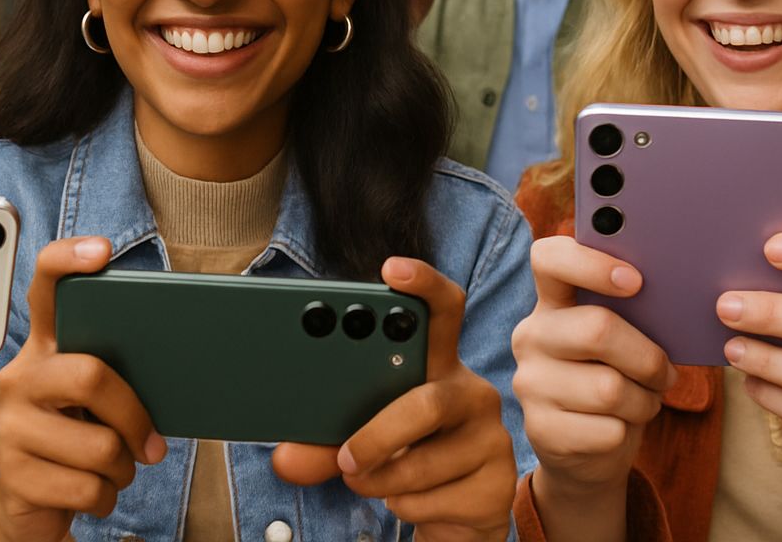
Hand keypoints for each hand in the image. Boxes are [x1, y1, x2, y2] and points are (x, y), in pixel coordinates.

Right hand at [0, 238, 165, 541]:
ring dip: (123, 469)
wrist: (26, 504)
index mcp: (45, 349)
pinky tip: (95, 492)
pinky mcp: (13, 475)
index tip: (102, 251)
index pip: (46, 289)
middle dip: (135, 418)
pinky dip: (106, 498)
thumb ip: (120, 376)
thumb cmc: (77, 439)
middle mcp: (20, 379)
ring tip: (115, 469)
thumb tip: (184, 365)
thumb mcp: (95, 403)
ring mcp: (10, 426)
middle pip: (91, 376)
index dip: (69, 262)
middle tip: (151, 444)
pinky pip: (86, 488)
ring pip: (99, 447)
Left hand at [272, 258, 515, 541]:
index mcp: (436, 363)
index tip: (392, 268)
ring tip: (362, 479)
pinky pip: (434, 498)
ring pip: (423, 462)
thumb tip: (285, 458)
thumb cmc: (404, 456)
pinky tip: (405, 499)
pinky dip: (403, 506)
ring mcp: (490, 438)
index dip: (423, 284)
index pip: (442, 309)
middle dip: (380, 433)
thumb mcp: (360, 440)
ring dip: (379, 481)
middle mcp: (468, 392)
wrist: (454, 513)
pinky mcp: (497, 486)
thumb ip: (321, 443)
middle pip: (428, 401)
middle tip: (345, 455)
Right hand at [511, 236, 674, 500]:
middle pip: (597, 329)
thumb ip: (634, 315)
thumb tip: (676, 303)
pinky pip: (608, 430)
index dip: (590, 263)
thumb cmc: (616, 378)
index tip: (635, 280)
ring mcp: (531, 383)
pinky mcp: (541, 429)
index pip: (549, 259)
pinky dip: (629, 431)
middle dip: (648, 357)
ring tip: (642, 401)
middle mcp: (532, 336)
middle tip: (665, 372)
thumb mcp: (621, 340)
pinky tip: (619, 427)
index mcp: (552, 302)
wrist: (588, 449)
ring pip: (610, 389)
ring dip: (644, 401)